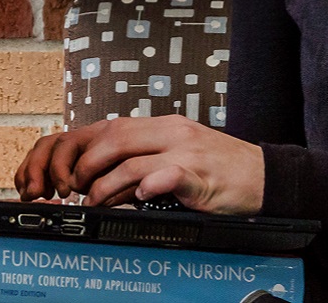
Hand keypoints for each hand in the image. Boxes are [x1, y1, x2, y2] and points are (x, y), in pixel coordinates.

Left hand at [16, 114, 264, 215]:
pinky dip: (144, 187)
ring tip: (95, 201)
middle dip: (82, 163)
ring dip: (103, 183)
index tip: (61, 173)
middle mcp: (169, 131)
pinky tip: (139, 199)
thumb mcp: (173, 163)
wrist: (265, 177)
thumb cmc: (219, 173)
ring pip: (129, 157)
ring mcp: (184, 150)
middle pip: (110, 136)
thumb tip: (98, 186)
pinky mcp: (199, 173)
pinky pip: (164, 175)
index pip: (105, 128)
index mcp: (160, 127)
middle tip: (72, 188)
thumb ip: (137, 169)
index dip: (74, 149)